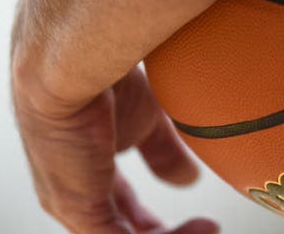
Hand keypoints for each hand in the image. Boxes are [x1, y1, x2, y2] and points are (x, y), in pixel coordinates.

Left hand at [14, 67, 214, 233]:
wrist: (77, 66)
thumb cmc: (103, 80)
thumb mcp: (146, 122)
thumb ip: (164, 152)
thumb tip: (188, 179)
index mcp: (86, 172)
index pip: (120, 210)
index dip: (156, 220)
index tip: (199, 217)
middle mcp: (75, 193)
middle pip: (122, 231)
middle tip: (204, 227)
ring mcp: (74, 205)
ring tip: (208, 228)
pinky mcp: (81, 209)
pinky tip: (198, 226)